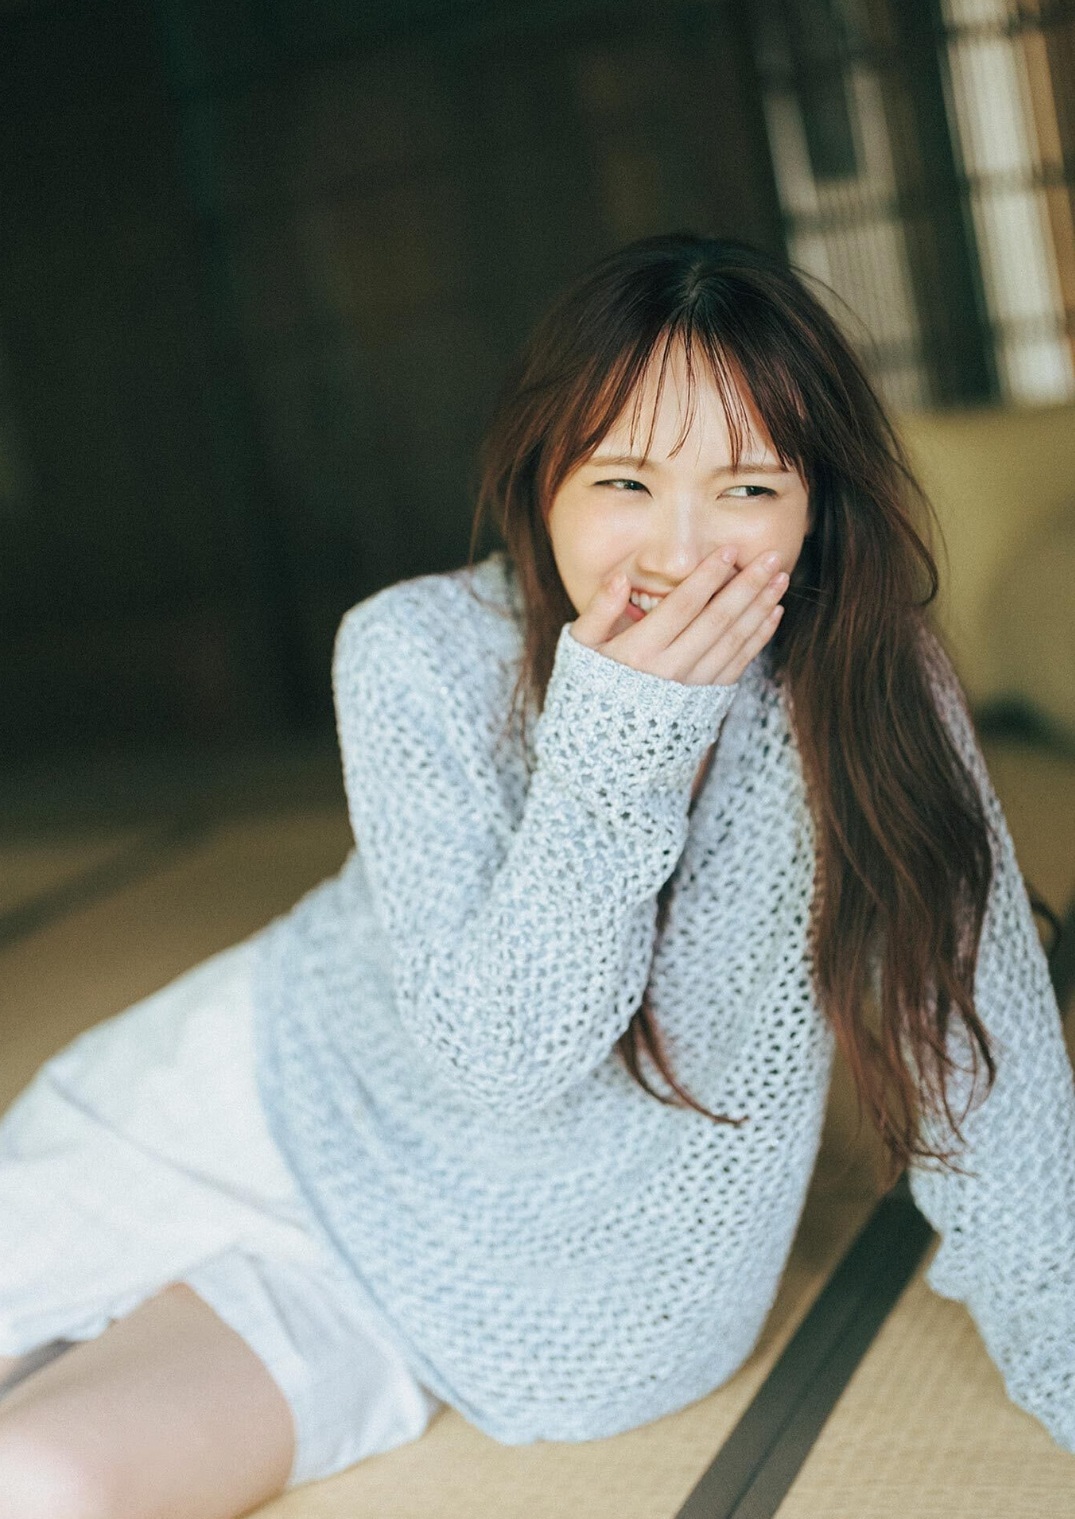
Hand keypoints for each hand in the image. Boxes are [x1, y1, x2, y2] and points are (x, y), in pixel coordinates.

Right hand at [569, 547, 787, 685]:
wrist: (605, 744)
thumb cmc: (590, 685)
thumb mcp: (582, 648)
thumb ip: (599, 611)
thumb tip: (619, 577)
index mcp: (639, 652)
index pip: (682, 605)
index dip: (708, 576)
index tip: (730, 550)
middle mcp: (670, 670)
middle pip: (717, 620)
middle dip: (747, 586)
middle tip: (770, 557)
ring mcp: (692, 687)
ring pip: (734, 641)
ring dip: (760, 608)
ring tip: (779, 578)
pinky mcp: (707, 700)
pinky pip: (739, 664)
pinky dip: (759, 638)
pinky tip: (772, 613)